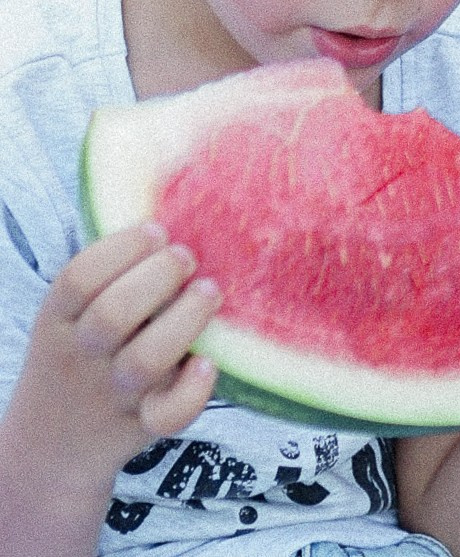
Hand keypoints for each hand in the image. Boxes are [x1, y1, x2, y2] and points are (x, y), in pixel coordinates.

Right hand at [7, 223, 221, 474]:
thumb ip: (104, 279)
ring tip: (210, 291)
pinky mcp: (143, 426)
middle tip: (186, 257)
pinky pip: (168, 416)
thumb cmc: (77, 361)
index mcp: (56, 323)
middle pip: (113, 314)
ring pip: (146, 359)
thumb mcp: (66, 321)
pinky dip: (192, 392)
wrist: (50, 450)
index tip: (157, 230)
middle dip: (158, 277)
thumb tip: (172, 209)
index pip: (77, 280)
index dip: (121, 248)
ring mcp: (112, 394)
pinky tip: (207, 364)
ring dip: (186, 319)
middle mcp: (81, 357)